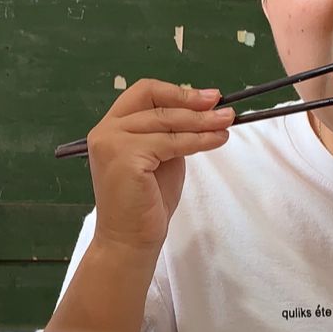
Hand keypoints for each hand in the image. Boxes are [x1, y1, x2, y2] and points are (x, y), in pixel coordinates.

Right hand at [84, 80, 234, 253]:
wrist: (130, 240)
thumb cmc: (146, 203)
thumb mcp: (161, 157)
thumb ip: (170, 133)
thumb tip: (202, 110)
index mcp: (111, 127)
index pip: (143, 93)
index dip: (177, 92)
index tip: (207, 98)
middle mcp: (106, 130)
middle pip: (156, 102)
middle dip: (193, 103)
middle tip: (223, 108)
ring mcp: (112, 142)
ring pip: (167, 121)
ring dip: (202, 121)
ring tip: (226, 123)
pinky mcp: (125, 157)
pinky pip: (171, 142)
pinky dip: (197, 140)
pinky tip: (215, 140)